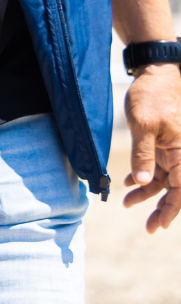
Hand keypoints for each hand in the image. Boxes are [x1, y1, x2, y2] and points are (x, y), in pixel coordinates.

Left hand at [123, 63, 180, 231]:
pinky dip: (143, 178)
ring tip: (127, 205)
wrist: (153, 75)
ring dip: (148, 194)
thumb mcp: (144, 125)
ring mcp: (171, 151)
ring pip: (163, 181)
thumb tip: (143, 180)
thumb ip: (143, 154)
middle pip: (176, 190)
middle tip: (149, 228)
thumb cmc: (152, 96)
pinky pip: (155, 168)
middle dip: (163, 209)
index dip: (172, 209)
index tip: (158, 225)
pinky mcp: (161, 145)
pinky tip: (129, 186)